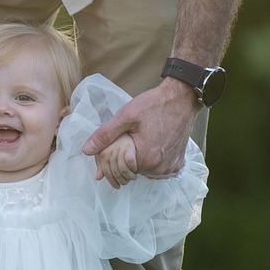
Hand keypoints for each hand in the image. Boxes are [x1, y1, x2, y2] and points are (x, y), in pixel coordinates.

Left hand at [82, 79, 198, 178]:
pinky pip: (161, 169)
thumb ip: (105, 135)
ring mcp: (170, 166)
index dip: (114, 159)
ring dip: (140, 161)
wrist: (182, 97)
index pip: (120, 170)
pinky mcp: (178, 162)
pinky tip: (153, 146)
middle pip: (133, 172)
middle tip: (130, 140)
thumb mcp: (125, 116)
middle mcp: (159, 168)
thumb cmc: (154, 105)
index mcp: (145, 159)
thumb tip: (86, 150)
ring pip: (146, 171)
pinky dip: (155, 162)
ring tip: (142, 141)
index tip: (117, 145)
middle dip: (126, 160)